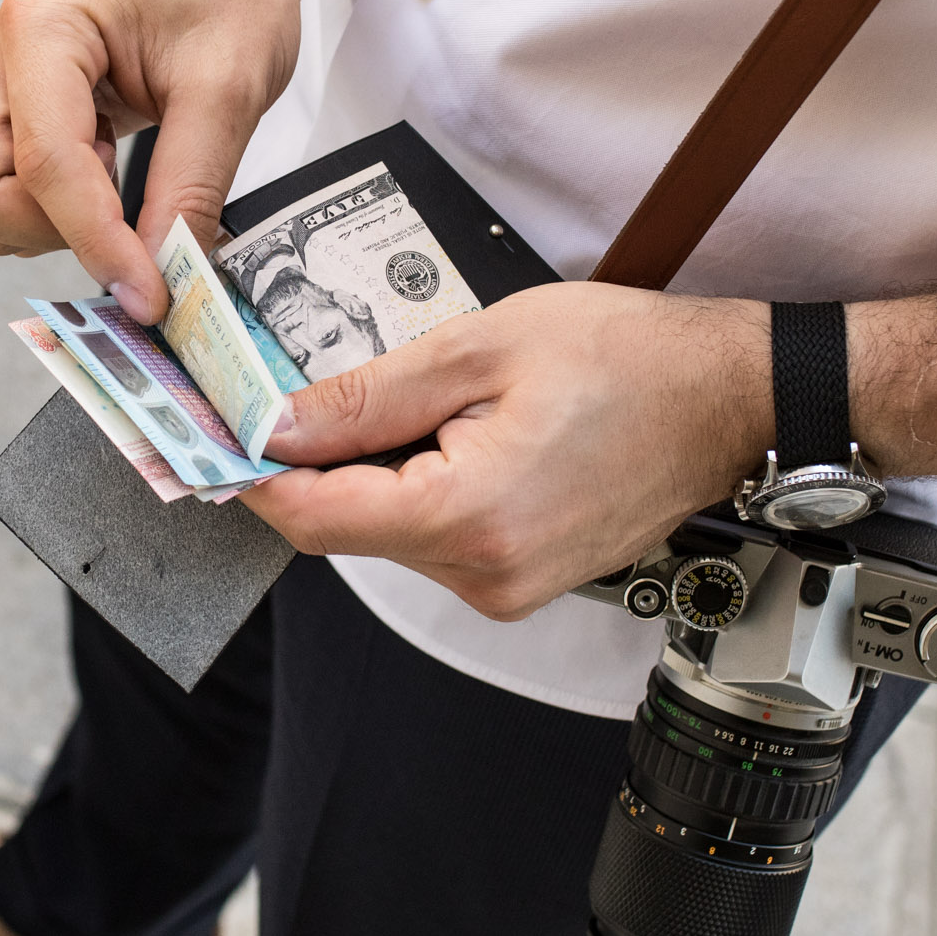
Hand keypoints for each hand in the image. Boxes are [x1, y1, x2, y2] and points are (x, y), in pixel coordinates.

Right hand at [0, 0, 308, 323]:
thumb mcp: (230, 92)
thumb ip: (189, 192)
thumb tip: (162, 282)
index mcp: (40, 26)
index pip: (46, 168)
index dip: (98, 245)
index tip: (153, 298)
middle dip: (50, 231)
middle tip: (129, 218)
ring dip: (56, 223)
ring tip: (128, 175)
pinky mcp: (8, 111)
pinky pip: (8, 194)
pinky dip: (60, 211)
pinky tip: (114, 170)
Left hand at [243, 284, 773, 619]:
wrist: (732, 398)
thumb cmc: (631, 360)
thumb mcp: (480, 348)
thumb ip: (366, 397)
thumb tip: (276, 426)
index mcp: (468, 517)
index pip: (314, 514)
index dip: (248, 474)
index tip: (204, 435)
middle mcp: (484, 575)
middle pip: (343, 528)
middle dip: (305, 464)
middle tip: (275, 393)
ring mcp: (506, 587)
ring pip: (385, 534)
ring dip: (364, 473)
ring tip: (394, 399)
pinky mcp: (521, 579)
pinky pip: (433, 538)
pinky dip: (411, 488)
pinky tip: (438, 432)